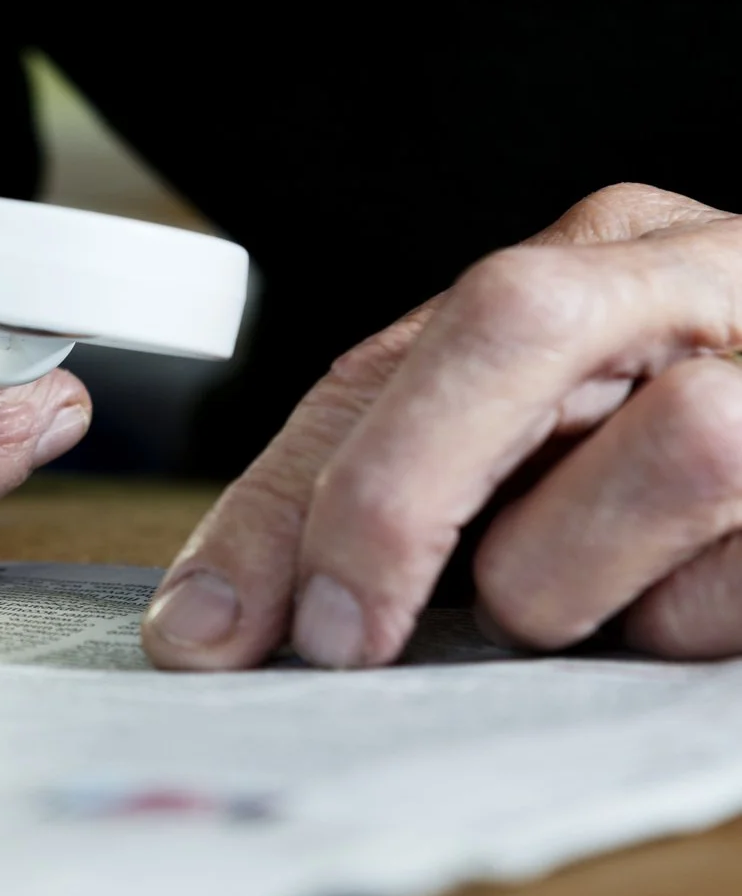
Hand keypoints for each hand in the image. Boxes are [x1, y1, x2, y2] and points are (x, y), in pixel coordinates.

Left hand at [142, 183, 741, 668]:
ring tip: (591, 596)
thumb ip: (420, 479)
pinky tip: (702, 597)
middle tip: (339, 637)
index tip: (204, 627)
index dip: (278, 496)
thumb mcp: (550, 437)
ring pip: (675, 450)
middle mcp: (694, 275)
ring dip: (585, 575)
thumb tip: (235, 619)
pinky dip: (695, 622)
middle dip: (399, 497)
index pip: (385, 356)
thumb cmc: (707, 431)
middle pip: (509, 325)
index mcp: (590, 258)